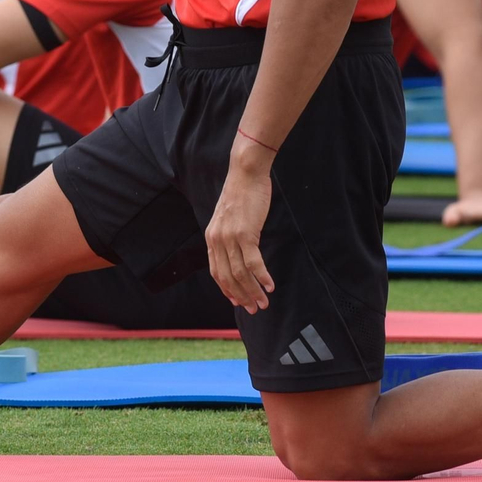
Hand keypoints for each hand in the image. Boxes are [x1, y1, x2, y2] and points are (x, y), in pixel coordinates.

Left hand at [206, 141, 275, 313]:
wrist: (246, 173)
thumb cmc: (241, 194)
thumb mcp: (228, 218)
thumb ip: (229, 236)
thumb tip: (238, 252)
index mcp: (212, 238)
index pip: (216, 272)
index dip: (227, 290)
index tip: (238, 301)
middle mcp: (217, 240)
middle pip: (228, 278)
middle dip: (241, 296)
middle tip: (254, 308)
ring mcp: (230, 237)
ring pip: (240, 274)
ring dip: (253, 291)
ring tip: (264, 302)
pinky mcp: (245, 233)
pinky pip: (253, 262)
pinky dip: (262, 277)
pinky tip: (270, 285)